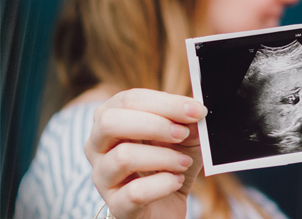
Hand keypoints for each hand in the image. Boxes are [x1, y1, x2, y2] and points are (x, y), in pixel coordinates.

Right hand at [84, 89, 207, 218]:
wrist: (165, 209)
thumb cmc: (170, 165)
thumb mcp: (185, 138)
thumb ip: (189, 122)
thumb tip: (195, 110)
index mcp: (111, 121)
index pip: (128, 100)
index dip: (165, 102)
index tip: (197, 110)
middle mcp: (97, 147)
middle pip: (110, 122)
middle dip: (155, 125)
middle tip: (183, 134)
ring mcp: (102, 178)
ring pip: (123, 157)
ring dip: (163, 157)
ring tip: (183, 162)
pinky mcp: (116, 206)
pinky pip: (135, 192)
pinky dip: (163, 184)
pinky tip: (176, 181)